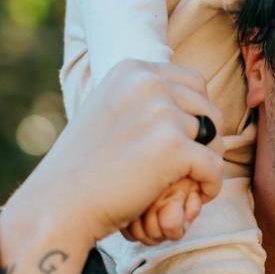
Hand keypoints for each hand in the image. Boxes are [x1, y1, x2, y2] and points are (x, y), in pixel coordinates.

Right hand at [0, 60, 224, 273]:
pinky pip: (215, 166)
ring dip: (206, 162)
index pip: (194, 83)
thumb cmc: (83, 166)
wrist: (59, 203)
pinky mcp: (173, 147)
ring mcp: (162, 113)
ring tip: (187, 183)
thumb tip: (192, 99)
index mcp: (133, 70)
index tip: (183, 142)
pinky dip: (209, 185)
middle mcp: (149, 83)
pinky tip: (195, 196)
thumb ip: (144, 99)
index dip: (196, 114)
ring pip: (214, 137)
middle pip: (208, 107)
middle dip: (206, 138)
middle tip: (191, 166)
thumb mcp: (110, 111)